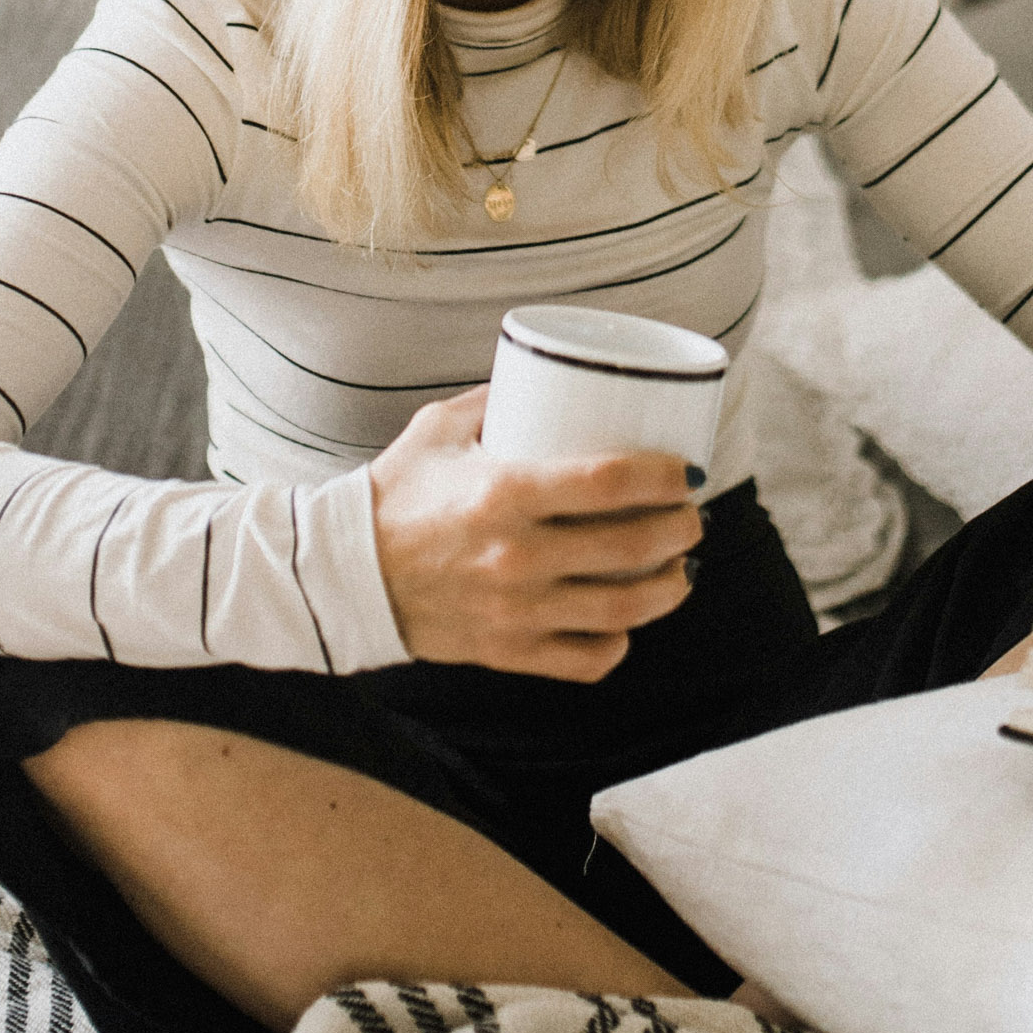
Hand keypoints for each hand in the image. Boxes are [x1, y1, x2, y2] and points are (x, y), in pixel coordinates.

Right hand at [367, 386, 701, 680]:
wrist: (340, 574)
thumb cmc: (396, 493)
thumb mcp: (441, 427)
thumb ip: (499, 398)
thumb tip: (557, 373)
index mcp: (503, 491)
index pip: (610, 482)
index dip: (665, 476)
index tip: (688, 470)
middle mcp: (516, 555)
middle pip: (631, 546)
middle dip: (681, 529)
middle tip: (691, 515)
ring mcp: (515, 611)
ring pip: (623, 610)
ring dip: (670, 588)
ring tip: (682, 569)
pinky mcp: (508, 652)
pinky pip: (587, 660)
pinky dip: (619, 643)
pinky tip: (629, 621)